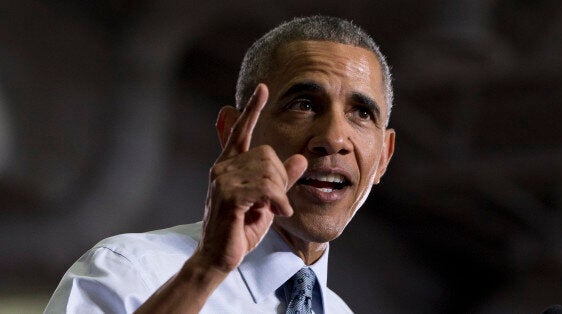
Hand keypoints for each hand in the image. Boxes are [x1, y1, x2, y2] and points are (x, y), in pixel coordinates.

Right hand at [195, 83, 306, 272]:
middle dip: (280, 178)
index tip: (263, 88)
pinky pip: (265, 188)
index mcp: (229, 166)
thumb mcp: (267, 202)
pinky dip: (278, 201)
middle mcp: (222, 168)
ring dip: (279, 193)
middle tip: (276, 201)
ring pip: (268, 171)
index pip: (241, 131)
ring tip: (274, 209)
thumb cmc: (240, 230)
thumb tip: (300, 158)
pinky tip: (277, 212)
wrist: (218, 258)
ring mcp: (222, 181)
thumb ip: (282, 180)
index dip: (252, 109)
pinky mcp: (228, 196)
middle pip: (267, 154)